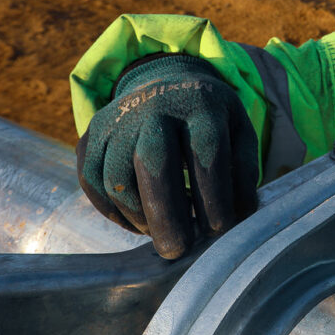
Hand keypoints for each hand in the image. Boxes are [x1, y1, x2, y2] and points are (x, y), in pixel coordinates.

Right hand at [76, 54, 258, 257]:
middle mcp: (155, 107)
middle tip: (176, 251)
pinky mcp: (91, 135)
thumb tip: (238, 219)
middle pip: (153, 162)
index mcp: (200, 105)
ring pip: (116, 178)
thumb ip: (243, 173)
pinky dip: (112, 211)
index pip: (207, 152)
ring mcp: (117, 120)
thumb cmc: (209, 121)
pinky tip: (136, 220)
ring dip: (138, 216)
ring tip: (160, 232)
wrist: (165, 83)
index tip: (218, 230)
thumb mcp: (239, 134)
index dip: (213, 196)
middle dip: (166, 215)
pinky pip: (92, 181)